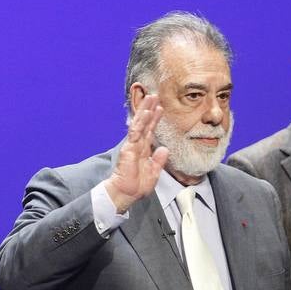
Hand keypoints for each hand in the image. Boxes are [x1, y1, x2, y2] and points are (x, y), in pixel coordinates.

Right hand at [104, 95, 168, 212]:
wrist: (126, 193)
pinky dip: (141, 122)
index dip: (155, 119)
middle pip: (144, 123)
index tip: (160, 108)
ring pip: (140, 124)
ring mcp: (133, 145)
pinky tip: (145, 112)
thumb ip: (159, 161)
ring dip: (145, 110)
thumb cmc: (137, 186)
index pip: (150, 131)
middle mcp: (138, 145)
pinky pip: (136, 132)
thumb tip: (164, 149)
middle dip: (150, 109)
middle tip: (155, 96)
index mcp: (144, 150)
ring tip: (150, 98)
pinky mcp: (129, 148)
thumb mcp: (154, 173)